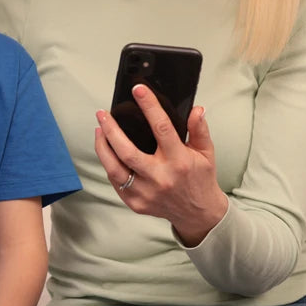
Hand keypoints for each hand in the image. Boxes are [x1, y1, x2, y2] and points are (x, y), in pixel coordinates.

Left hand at [94, 83, 227, 245]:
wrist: (198, 214)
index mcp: (179, 161)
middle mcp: (161, 178)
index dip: (149, 106)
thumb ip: (200, 130)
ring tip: (99, 129)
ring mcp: (146, 193)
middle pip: (128, 151)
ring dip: (103, 147)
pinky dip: (108, 164)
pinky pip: (115, 182)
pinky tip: (106, 150)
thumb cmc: (200, 179)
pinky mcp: (136, 203)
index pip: (162, 128)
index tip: (139, 90)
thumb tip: (196, 109)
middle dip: (111, 130)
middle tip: (103, 114)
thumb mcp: (206, 153)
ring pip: (115, 169)